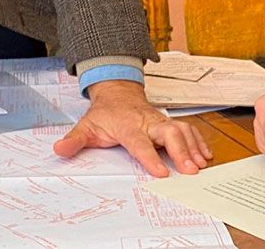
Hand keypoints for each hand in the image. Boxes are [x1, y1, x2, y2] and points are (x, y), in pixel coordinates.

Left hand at [52, 80, 212, 176]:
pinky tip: (205, 154)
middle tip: (191, 169)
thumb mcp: (86, 126)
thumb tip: (59, 149)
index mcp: (127, 124)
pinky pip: (187, 129)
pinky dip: (198, 141)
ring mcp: (160, 120)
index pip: (140, 142)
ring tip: (201, 164)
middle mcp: (147, 121)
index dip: (150, 157)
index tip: (161, 173)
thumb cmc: (104, 114)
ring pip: (181, 129)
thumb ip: (75, 140)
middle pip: (168, 132)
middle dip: (181, 150)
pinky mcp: (169, 121)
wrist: (117, 92)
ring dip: (193, 147)